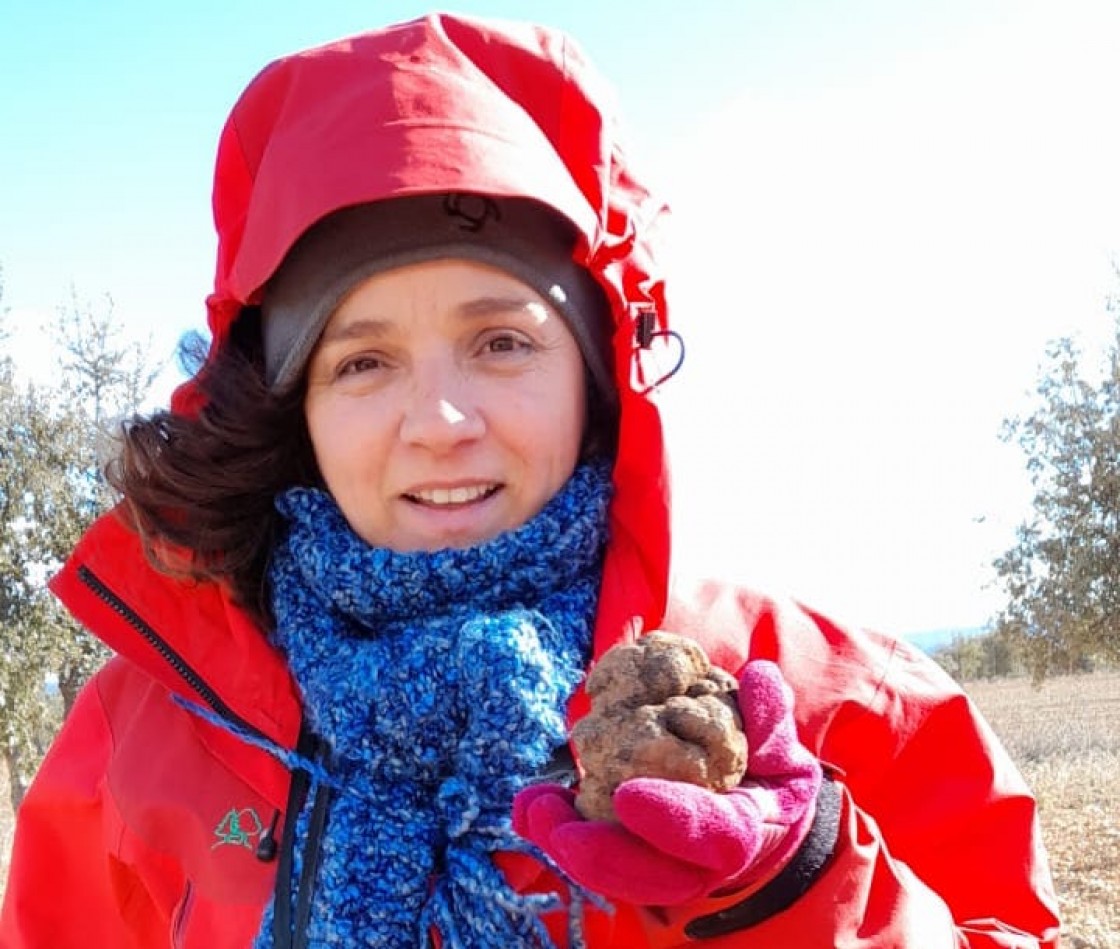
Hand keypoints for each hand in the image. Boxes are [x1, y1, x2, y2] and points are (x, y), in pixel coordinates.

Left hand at [512, 660, 820, 905]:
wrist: (762, 818)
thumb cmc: (769, 774)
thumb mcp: (783, 747)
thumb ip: (771, 719)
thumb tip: (758, 681)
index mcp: (746, 828)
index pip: (715, 836)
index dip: (674, 820)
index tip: (627, 796)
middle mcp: (702, 861)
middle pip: (653, 874)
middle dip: (602, 853)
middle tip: (557, 825)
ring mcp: (666, 865)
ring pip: (617, 872)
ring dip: (569, 844)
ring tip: (532, 809)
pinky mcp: (633, 854)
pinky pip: (597, 854)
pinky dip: (562, 834)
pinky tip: (529, 808)